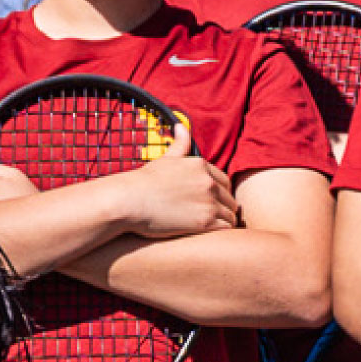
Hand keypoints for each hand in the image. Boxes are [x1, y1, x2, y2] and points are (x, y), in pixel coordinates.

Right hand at [108, 151, 240, 239]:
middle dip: (224, 208)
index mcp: (201, 166)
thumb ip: (179, 144)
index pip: (224, 181)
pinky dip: (222, 233)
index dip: (220, 194)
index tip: (211, 203)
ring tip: (212, 229)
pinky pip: (226, 228)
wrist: (129, 201)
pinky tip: (211, 235)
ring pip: (230, 215)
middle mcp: (208, 182)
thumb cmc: (143, 182)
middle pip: (230, 199)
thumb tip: (181, 126)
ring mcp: (209, 202)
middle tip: (212, 218)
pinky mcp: (205, 222)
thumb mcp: (165, 159)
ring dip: (224, 222)